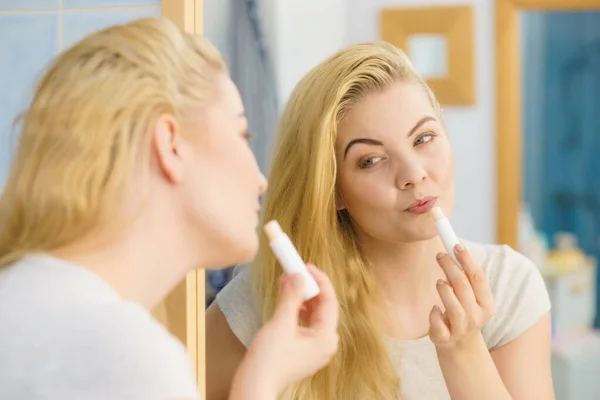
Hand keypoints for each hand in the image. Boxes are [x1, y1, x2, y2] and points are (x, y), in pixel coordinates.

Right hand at [237, 265, 338, 396]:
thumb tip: (299, 275)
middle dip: (308, 287)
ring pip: (313, 314)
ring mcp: (314, 349)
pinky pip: (305, 324)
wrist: (254, 386)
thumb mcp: (281, 322)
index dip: (319, 279)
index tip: (306, 265)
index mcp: (326, 337)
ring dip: (300, 297)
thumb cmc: (269, 359)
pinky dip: (296, 310)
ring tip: (285, 283)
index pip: (330, 300)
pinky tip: (285, 300)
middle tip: (294, 271)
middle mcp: (325, 344)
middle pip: (322, 307)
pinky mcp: (303, 351)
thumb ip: (292, 296)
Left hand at [429, 244, 494, 350]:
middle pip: (463, 287)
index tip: (456, 245)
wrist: (460, 346)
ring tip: (439, 282)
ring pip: (453, 306)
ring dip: (444, 290)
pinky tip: (435, 308)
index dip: (467, 260)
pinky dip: (434, 313)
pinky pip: (438, 323)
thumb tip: (453, 249)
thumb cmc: (463, 312)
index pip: (478, 277)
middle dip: (450, 267)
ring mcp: (461, 329)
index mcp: (486, 304)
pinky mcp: (445, 338)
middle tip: (439, 255)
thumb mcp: (470, 297)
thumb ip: (464, 278)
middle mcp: (476, 316)